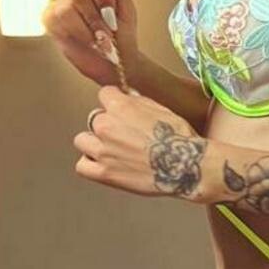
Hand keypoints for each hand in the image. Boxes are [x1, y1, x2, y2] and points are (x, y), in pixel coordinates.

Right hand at [41, 0, 139, 85]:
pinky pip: (56, 19)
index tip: (112, 10)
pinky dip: (73, 34)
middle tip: (108, 35)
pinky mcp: (51, 17)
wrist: (114, 63)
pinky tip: (84, 41)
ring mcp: (64, 2)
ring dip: (85, 30)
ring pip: (67, 8)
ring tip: (99, 42)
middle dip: (97, 19)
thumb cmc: (122, 37)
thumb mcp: (128, 12)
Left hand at [73, 85, 206, 199]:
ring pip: (82, 140)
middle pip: (93, 118)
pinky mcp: (105, 173)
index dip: (114, 101)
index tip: (120, 108)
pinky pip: (82, 166)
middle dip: (107, 123)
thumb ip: (137, 102)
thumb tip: (127, 98)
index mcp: (120, 107)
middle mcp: (106, 126)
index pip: (104, 94)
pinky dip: (89, 164)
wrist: (185, 164)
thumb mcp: (160, 108)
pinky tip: (103, 163)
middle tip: (123, 133)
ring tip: (110, 149)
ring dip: (94, 143)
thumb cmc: (179, 137)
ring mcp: (103, 151)